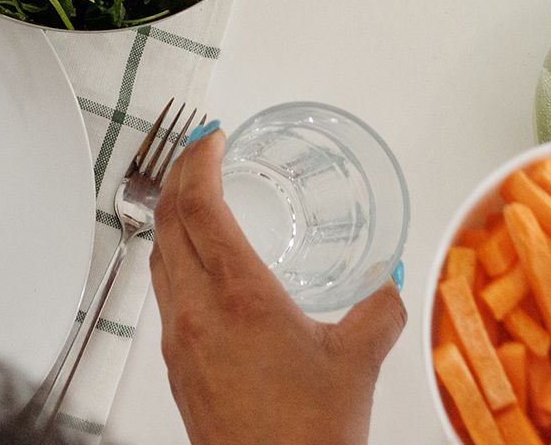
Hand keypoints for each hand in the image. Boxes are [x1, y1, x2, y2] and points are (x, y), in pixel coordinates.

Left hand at [150, 131, 403, 444]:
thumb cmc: (310, 435)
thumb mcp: (356, 363)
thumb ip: (378, 311)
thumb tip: (393, 281)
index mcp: (238, 294)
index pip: (197, 203)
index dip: (197, 158)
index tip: (211, 136)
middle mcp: (197, 309)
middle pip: (166, 218)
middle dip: (179, 175)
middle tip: (201, 154)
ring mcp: (178, 337)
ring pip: (158, 255)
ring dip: (171, 216)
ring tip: (195, 200)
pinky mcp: (174, 364)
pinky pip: (162, 293)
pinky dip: (173, 259)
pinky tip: (198, 268)